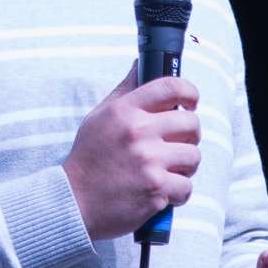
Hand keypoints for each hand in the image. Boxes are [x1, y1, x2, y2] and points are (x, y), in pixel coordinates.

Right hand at [63, 64, 200, 239]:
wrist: (73, 202)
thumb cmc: (88, 159)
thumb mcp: (98, 117)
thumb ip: (125, 91)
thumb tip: (141, 66)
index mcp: (125, 111)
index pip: (171, 87)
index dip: (190, 92)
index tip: (191, 102)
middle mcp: (139, 133)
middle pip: (191, 122)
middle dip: (190, 134)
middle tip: (179, 142)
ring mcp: (149, 162)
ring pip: (194, 155)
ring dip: (186, 165)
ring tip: (169, 169)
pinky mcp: (156, 190)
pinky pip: (187, 186)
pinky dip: (178, 192)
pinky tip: (163, 190)